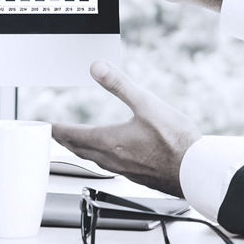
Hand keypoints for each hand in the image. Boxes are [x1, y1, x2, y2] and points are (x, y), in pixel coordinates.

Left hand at [51, 61, 200, 196]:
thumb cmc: (175, 141)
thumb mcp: (146, 103)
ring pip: (94, 160)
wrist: (196, 171)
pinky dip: (101, 158)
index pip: (74, 135)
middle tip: (55, 135)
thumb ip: (119, 84)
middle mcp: (112, 159)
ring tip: (77, 144)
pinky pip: (110, 167)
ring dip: (81, 150)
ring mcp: (125, 171)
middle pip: (80, 150)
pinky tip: (111, 156)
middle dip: (65, 140)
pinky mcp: (138, 177)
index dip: (58, 129)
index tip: (47, 126)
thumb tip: (96, 67)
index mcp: (109, 141)